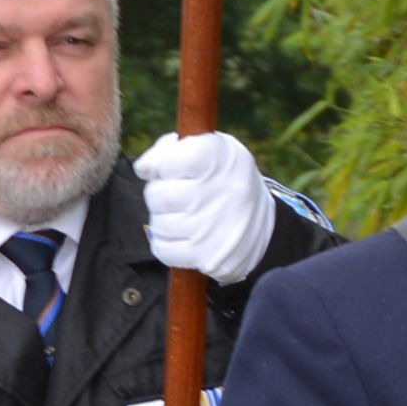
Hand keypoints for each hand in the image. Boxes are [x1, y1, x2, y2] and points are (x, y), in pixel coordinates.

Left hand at [137, 131, 276, 284]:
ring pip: (158, 224)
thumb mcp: (208, 147)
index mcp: (217, 157)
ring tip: (187, 214)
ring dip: (165, 220)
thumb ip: (170, 150)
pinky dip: (168, 243)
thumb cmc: (222, 177)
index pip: (165, 162)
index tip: (168, 168)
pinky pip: (163, 250)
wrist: (263, 220)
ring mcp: (213, 228)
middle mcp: (218, 191)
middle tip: (181, 194)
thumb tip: (143, 169)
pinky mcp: (209, 258)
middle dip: (160, 194)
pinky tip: (186, 235)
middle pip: (156, 196)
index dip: (160, 166)